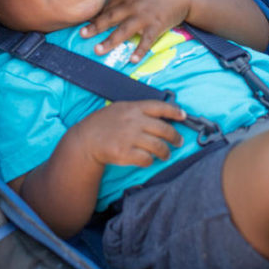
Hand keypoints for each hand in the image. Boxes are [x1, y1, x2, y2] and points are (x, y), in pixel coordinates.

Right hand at [71, 100, 185, 167]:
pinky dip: (150, 161)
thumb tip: (161, 116)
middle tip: (178, 142)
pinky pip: (146, 159)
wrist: (86, 140)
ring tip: (166, 154)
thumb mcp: (120, 108)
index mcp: (134, 108)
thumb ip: (139, 110)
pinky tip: (149, 160)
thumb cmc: (104, 123)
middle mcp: (134, 121)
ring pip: (159, 146)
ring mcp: (130, 137)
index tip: (183, 116)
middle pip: (164, 129)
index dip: (175, 111)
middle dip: (175, 137)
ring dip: (166, 152)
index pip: (160, 107)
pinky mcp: (125, 153)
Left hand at [80, 0, 197, 62]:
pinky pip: (146, 41)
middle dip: (95, 27)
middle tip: (82, 35)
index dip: (94, 14)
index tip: (82, 21)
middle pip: (110, 18)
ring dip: (110, 41)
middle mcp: (133, 7)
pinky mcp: (156, 26)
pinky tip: (132, 60)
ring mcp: (144, 17)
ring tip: (98, 50)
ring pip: (123, 30)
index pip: (108, 6)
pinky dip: (139, 51)